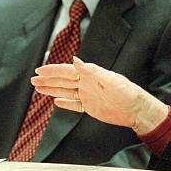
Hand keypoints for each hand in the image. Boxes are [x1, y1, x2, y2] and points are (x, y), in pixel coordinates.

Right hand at [31, 56, 167, 133]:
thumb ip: (91, 71)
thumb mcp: (109, 80)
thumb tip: (75, 60)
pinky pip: (74, 105)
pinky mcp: (91, 107)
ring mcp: (88, 96)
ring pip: (65, 92)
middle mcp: (88, 84)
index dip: (53, 70)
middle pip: (63, 81)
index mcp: (91, 75)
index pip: (67, 71)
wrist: (136, 110)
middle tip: (33, 79)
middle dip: (48, 79)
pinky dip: (64, 103)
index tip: (39, 69)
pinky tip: (56, 101)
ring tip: (38, 88)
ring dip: (52, 90)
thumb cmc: (127, 93)